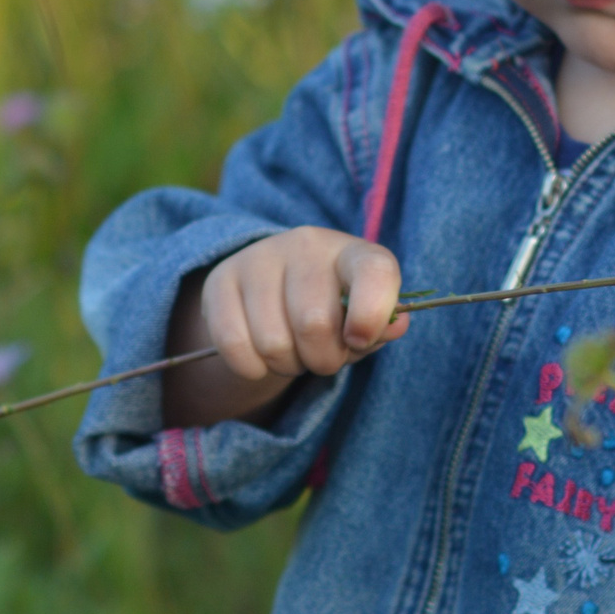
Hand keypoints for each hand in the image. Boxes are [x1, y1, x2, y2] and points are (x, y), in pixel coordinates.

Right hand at [195, 226, 409, 382]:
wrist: (276, 288)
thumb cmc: (333, 308)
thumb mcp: (364, 317)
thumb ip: (381, 326)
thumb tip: (393, 326)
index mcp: (353, 253)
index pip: (375, 272)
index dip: (371, 314)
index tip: (358, 340)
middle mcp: (306, 245)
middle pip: (314, 323)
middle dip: (322, 360)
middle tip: (320, 357)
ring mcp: (259, 258)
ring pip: (272, 342)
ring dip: (286, 365)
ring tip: (291, 352)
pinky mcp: (221, 279)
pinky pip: (234, 345)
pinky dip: (251, 368)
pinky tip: (261, 357)